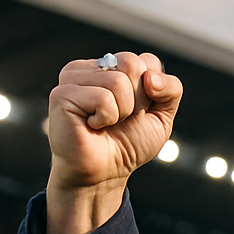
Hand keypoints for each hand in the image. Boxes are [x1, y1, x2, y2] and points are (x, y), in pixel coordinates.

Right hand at [45, 52, 183, 233]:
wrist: (106, 173)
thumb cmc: (129, 143)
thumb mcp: (162, 117)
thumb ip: (171, 90)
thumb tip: (149, 77)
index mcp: (114, 67)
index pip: (147, 60)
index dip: (154, 92)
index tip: (139, 111)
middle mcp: (93, 66)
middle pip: (132, 64)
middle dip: (138, 99)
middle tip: (121, 118)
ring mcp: (74, 77)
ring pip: (118, 81)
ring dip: (121, 111)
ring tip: (105, 123)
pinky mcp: (62, 93)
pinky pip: (103, 98)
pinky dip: (106, 118)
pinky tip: (92, 125)